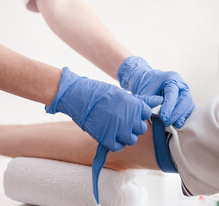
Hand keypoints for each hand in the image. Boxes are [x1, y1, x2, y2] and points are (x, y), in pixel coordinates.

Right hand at [46, 67, 162, 151]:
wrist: (80, 96)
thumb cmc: (101, 93)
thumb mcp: (122, 94)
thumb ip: (141, 100)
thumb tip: (160, 99)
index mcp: (135, 106)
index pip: (146, 115)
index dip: (137, 114)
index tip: (128, 111)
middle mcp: (129, 119)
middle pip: (140, 129)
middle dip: (133, 126)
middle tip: (121, 120)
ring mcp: (118, 130)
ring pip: (131, 139)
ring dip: (125, 135)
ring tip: (115, 128)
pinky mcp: (107, 138)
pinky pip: (118, 146)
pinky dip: (115, 143)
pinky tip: (110, 135)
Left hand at [117, 56, 194, 127]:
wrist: (149, 81)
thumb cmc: (147, 85)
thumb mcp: (146, 91)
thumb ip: (150, 101)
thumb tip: (153, 114)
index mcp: (171, 78)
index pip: (172, 93)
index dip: (169, 106)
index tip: (163, 117)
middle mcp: (181, 85)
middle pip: (184, 99)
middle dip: (176, 113)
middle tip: (166, 122)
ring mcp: (186, 93)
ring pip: (188, 105)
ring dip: (180, 116)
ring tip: (171, 124)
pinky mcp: (186, 100)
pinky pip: (189, 109)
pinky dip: (183, 117)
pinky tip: (177, 124)